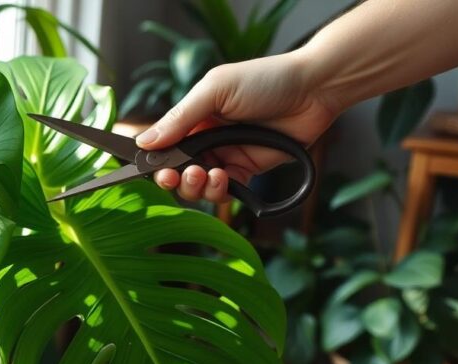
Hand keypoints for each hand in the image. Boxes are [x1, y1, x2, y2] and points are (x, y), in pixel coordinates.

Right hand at [134, 51, 338, 202]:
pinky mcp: (246, 172)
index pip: (162, 145)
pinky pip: (224, 191)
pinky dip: (218, 190)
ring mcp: (225, 156)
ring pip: (196, 185)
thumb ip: (180, 118)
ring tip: (202, 174)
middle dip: (171, 178)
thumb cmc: (265, 80)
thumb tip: (144, 142)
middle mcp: (205, 139)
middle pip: (175, 171)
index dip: (153, 159)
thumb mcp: (215, 90)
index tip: (148, 167)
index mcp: (192, 117)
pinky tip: (223, 178)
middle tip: (174, 175)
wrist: (313, 90)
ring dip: (194, 186)